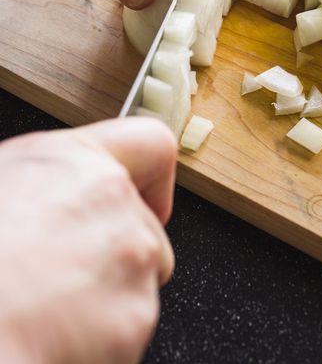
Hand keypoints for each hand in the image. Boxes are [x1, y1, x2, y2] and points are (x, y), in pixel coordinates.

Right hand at [0, 117, 176, 363]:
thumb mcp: (2, 180)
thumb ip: (51, 178)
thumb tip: (55, 189)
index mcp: (78, 158)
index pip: (153, 142)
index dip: (152, 177)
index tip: (144, 197)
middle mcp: (115, 198)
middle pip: (147, 225)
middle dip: (118, 250)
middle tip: (68, 269)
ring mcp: (133, 255)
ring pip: (143, 274)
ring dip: (112, 290)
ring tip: (55, 300)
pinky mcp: (138, 312)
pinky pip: (132, 320)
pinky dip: (106, 331)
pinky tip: (60, 327)